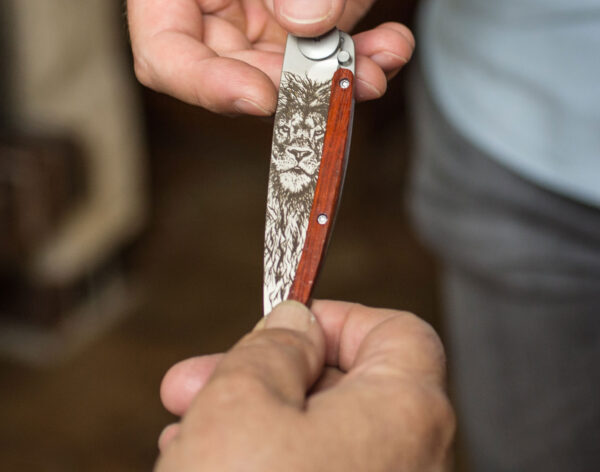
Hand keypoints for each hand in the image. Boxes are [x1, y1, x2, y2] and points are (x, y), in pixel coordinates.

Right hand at [121, 0, 426, 114]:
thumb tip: (306, 19)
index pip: (163, 49)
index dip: (206, 85)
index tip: (262, 95)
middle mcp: (210, 0)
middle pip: (227, 79)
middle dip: (284, 89)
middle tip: (333, 81)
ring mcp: (259, 18)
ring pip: (282, 83)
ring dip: (331, 85)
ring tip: (375, 66)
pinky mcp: (306, 29)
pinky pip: (324, 68)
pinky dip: (360, 69)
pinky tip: (390, 46)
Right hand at [156, 300, 453, 470]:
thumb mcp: (242, 401)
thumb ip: (275, 345)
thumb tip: (297, 322)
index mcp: (405, 415)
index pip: (399, 334)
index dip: (339, 318)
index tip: (282, 325)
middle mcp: (412, 465)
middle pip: (345, 386)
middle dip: (265, 373)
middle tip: (195, 375)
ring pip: (318, 437)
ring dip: (249, 420)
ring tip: (182, 426)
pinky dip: (261, 464)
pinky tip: (200, 467)